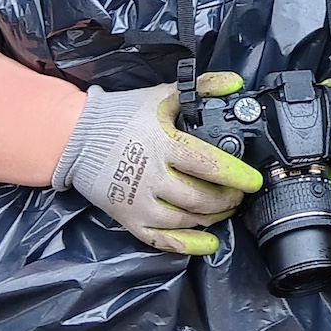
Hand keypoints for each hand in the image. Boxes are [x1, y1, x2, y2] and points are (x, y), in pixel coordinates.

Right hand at [51, 72, 262, 254]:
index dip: (235, 176)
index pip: (207, 164)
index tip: (254, 181)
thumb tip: (235, 84)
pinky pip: (160, 240)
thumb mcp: (163, 95)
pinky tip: (208, 244)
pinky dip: (187, 245)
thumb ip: (203, 88)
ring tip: (226, 209)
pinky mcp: (127, 217)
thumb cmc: (123, 115)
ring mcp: (138, 201)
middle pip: (199, 197)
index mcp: (164, 144)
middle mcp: (152, 176)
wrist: (76, 138)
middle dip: (227, 199)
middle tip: (240, 195)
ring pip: (184, 220)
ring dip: (212, 218)